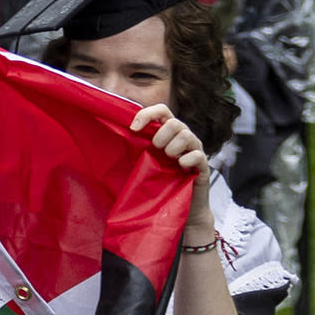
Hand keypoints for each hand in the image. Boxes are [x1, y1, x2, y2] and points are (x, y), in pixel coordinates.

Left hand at [128, 103, 214, 237]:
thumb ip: (135, 145)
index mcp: (168, 131)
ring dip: (172, 148)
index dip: (147, 114)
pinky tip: (180, 168)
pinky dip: (186, 161)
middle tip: (156, 150)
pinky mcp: (204, 165)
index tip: (133, 128)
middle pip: (175, 122)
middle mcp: (184, 136)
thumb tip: (110, 134)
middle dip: (161, 136)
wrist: (181, 204)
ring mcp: (196, 149)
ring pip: (187, 135)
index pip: (162, 109)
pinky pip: (197, 155)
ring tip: (169, 160)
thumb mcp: (144, 159)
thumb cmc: (160, 179)